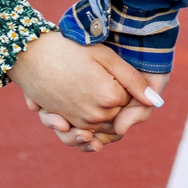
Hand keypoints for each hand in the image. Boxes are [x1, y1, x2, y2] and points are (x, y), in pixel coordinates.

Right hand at [10, 31, 159, 150]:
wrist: (33, 55)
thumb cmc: (71, 50)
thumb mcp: (106, 57)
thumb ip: (132, 80)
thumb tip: (154, 101)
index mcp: (110, 97)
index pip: (132, 102)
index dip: (129, 90)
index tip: (121, 76)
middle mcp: (96, 115)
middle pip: (118, 119)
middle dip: (120, 108)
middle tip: (111, 87)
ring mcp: (79, 122)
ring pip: (102, 131)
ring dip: (106, 124)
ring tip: (102, 105)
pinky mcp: (65, 124)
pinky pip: (81, 137)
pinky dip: (86, 136)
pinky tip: (88, 131)